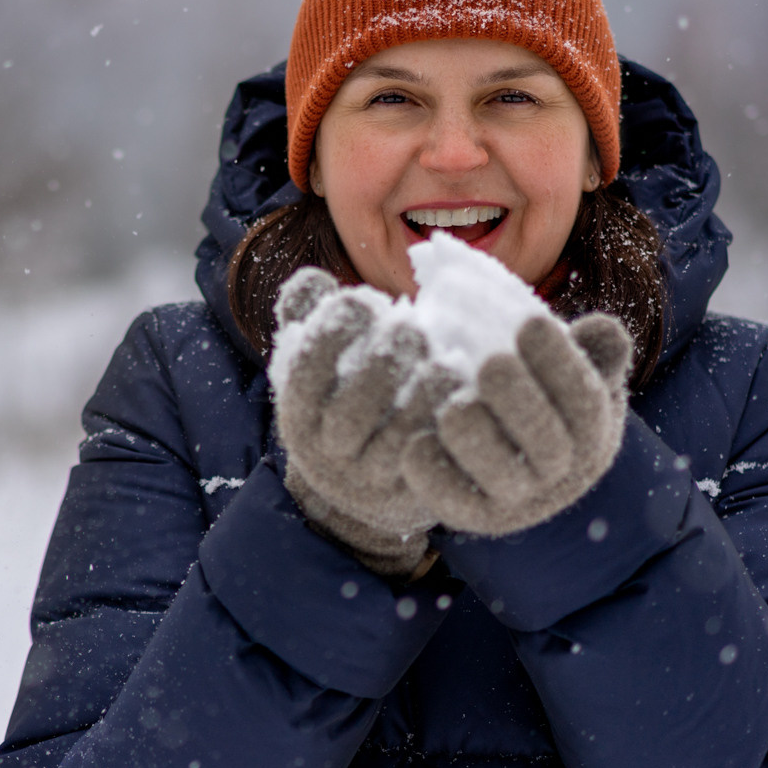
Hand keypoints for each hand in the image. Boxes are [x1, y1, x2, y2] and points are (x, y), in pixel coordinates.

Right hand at [269, 269, 462, 575]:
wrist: (355, 488)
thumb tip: (314, 277)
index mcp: (299, 409)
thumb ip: (307, 315)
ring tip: (447, 361)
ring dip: (422, 397)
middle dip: (380, 364)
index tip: (366, 301)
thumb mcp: (314, 360)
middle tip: (412, 328)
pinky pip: (432, 462)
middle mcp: (327, 448)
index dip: (332, 334)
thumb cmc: (338, 397)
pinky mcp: (409, 491)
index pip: (305, 372)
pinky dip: (449, 428)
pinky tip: (467, 396)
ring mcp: (369, 475)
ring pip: (394, 441)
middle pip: (349, 411)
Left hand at [402, 313, 631, 537]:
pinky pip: (455, 503)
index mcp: (590, 433)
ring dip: (477, 442)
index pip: (583, 400)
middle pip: (547, 445)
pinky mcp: (474, 516)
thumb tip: (600, 331)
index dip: (559, 364)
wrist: (514, 459)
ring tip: (454, 408)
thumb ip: (595, 350)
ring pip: (502, 478)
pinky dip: (434, 478)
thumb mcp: (578, 371)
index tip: (531, 324)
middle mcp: (559, 474)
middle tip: (492, 364)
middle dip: (520, 402)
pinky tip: (415, 444)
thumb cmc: (546, 398)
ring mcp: (517, 499)